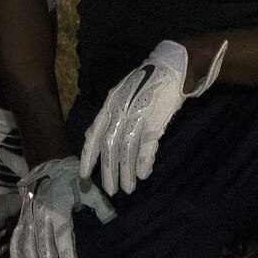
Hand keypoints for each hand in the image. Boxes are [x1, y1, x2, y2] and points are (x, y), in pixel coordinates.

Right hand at [8, 156, 115, 257]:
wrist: (47, 162)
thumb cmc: (71, 177)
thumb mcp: (89, 189)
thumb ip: (101, 207)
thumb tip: (114, 221)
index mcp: (58, 209)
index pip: (62, 238)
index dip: (67, 256)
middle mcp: (40, 216)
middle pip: (43, 246)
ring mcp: (29, 218)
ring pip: (28, 246)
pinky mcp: (22, 219)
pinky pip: (15, 238)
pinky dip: (15, 255)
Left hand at [79, 39, 225, 195]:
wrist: (173, 67)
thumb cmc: (146, 83)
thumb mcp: (123, 96)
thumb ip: (112, 117)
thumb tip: (99, 141)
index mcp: (110, 103)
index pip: (94, 133)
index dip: (88, 155)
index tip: (85, 175)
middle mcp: (120, 109)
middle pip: (110, 145)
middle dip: (109, 170)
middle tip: (110, 191)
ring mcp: (138, 114)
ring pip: (127, 149)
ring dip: (127, 172)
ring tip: (129, 188)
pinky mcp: (155, 119)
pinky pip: (146, 146)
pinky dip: (143, 161)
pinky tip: (143, 174)